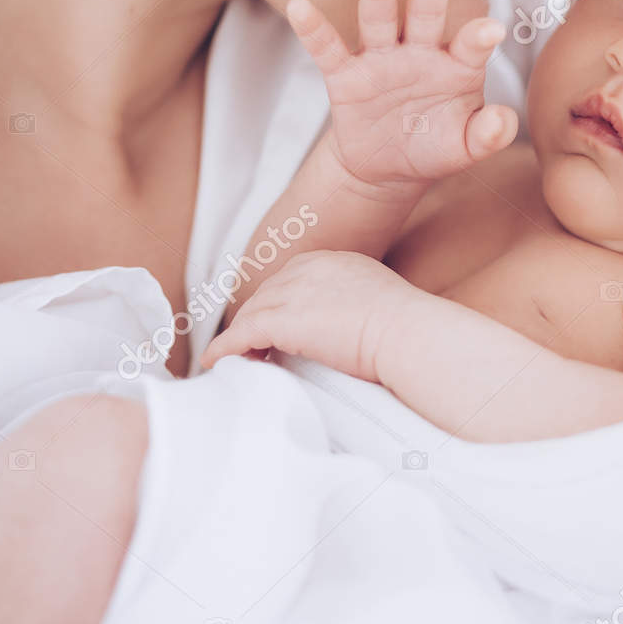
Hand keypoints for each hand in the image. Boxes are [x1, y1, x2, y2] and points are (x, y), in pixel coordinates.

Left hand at [201, 250, 404, 375]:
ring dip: (240, 337)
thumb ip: (352, 302)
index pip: (290, 281)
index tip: (276, 330)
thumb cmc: (405, 326)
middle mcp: (306, 268)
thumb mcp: (376, 298)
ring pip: (251, 313)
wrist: (406, 331)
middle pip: (266, 295)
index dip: (279, 306)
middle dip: (256, 320)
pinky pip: (240, 335)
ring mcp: (291, 291)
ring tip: (236, 360)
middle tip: (253, 350)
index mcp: (330, 261)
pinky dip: (224, 349)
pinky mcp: (280, 319)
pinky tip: (216, 362)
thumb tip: (344, 324)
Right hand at [289, 0, 517, 190]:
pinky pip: (328, 48)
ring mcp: (381, 58)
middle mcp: (420, 51)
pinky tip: (300, 5)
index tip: (491, 30)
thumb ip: (487, 135)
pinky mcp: (345, 74)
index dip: (479, 37)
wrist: (388, 164)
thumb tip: (505, 120)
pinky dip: (313, 28)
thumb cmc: (434, 146)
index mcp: (456, 65)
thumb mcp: (463, 148)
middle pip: (426, 16)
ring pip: (379, 21)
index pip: (470, 46)